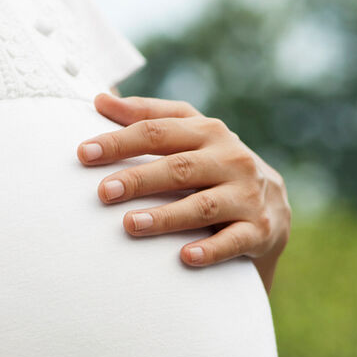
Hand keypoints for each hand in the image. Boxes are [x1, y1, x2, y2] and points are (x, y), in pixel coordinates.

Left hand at [77, 93, 290, 291]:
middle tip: (104, 192)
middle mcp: (230, 158)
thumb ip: (147, 116)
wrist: (273, 206)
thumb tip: (100, 99)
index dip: (119, 141)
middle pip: (178, 167)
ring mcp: (246, 194)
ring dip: (166, 216)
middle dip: (139, 179)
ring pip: (203, 205)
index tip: (84, 153)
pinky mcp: (258, 229)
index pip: (157, 131)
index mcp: (207, 131)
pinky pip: (233, 241)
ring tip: (131, 224)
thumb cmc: (215, 164)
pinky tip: (185, 257)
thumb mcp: (189, 135)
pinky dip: (210, 250)